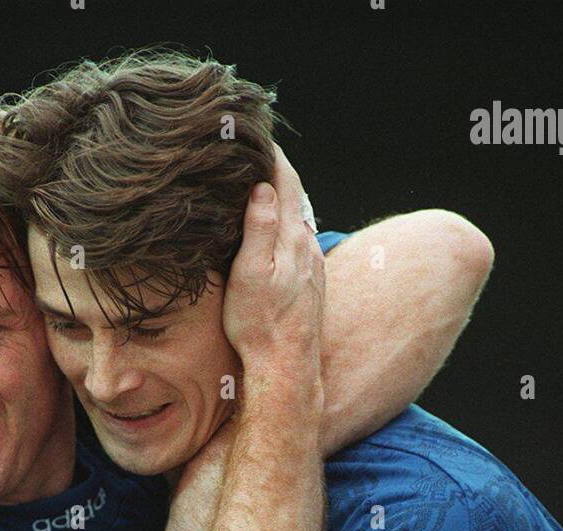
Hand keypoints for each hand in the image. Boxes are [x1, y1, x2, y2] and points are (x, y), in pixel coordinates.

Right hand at [222, 144, 324, 390]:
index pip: (286, 182)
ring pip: (299, 218)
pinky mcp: (311, 283)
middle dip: (277, 170)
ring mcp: (312, 265)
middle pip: (295, 196)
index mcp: (292, 238)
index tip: (256, 132)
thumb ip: (260, 229)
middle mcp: (308, 247)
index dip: (271, 154)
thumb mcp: (250, 274)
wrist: (287, 368)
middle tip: (256, 148)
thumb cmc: (260, 325)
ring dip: (283, 197)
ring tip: (262, 181)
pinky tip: (277, 228)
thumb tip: (263, 187)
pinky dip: (287, 223)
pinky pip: (300, 240)